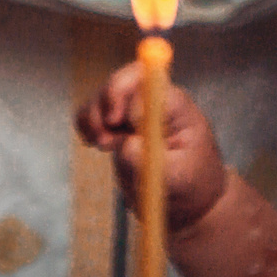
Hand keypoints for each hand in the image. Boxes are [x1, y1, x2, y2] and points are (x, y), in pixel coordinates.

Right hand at [73, 60, 228, 232]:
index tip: (122, 123)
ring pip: (103, 96)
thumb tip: (126, 144)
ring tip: (103, 145)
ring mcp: (133, 111)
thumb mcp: (178, 177)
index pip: (152, 83)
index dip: (131, 97)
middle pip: (124, 80)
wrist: (188, 197)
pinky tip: (93, 143)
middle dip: (108, 101)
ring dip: (94, 117)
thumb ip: (153, 161)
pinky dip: (86, 125)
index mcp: (176, 107)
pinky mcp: (116, 125)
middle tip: (106, 135)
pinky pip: (92, 114)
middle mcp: (154, 101)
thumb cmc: (191, 182)